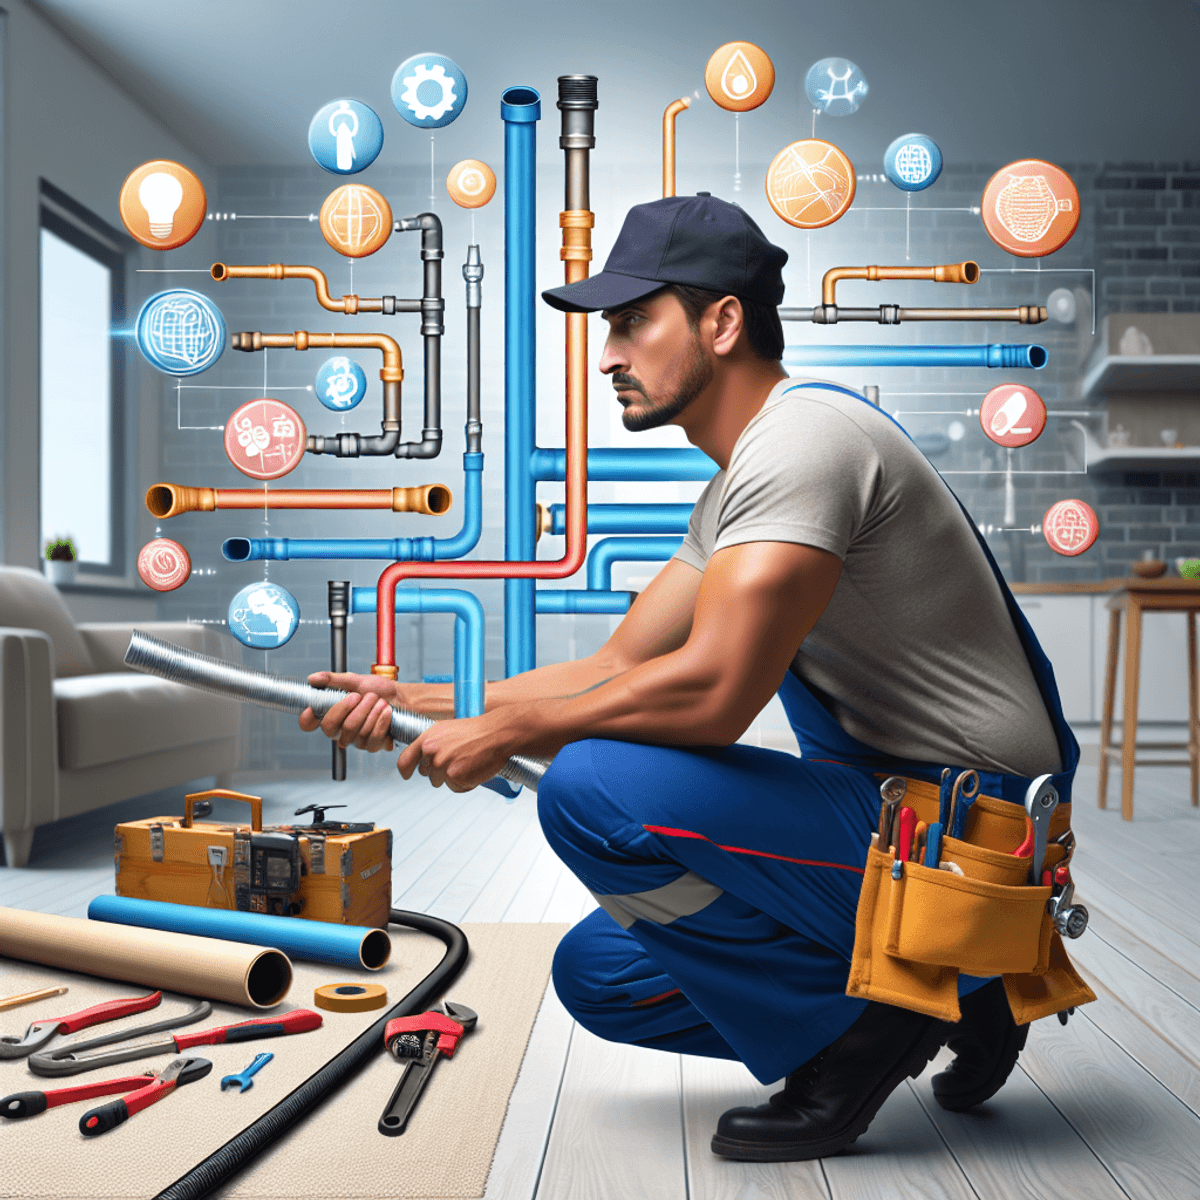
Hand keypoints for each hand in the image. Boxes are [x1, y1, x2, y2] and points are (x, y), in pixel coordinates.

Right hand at [299, 672, 399, 752]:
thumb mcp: (356, 680)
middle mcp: (341, 731)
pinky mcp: (373, 746)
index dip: (306, 720)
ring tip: (379, 701)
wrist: (403, 697)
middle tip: (363, 696)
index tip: (310, 710)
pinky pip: (372, 739)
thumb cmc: (379, 689)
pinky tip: (386, 712)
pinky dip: (381, 722)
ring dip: (370, 712)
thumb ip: (333, 680)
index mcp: (333, 715)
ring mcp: (356, 741)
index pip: (309, 724)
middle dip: (350, 708)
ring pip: (354, 732)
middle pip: (332, 728)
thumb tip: (312, 679)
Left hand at [396, 711, 523, 791]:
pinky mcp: (455, 775)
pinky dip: (465, 783)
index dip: (405, 770)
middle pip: (426, 774)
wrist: (498, 733)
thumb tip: (423, 758)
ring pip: (441, 782)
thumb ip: (432, 744)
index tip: (407, 775)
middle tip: (458, 760)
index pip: (405, 760)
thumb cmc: (478, 730)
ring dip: (453, 778)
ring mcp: (443, 764)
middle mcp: (432, 751)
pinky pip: (456, 787)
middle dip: (440, 772)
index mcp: (428, 738)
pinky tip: (474, 769)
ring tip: (468, 762)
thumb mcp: (448, 729)